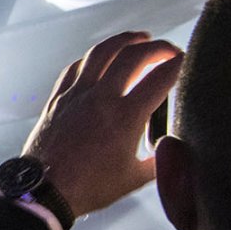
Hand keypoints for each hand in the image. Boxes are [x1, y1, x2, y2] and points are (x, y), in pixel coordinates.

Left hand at [23, 31, 182, 216]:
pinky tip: (100, 58)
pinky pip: (76, 67)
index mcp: (126, 117)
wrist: (45, 191)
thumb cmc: (90, 188)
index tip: (185, 61)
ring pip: (102, 52)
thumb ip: (160, 161)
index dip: (178, 65)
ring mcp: (77, 94)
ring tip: (139, 38)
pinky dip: (93, 58)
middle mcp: (101, 98)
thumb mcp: (135, 178)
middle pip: (133, 56)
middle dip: (156, 47)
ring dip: (124, 41)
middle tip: (168, 49)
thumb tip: (173, 151)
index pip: (160, 78)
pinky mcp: (58, 98)